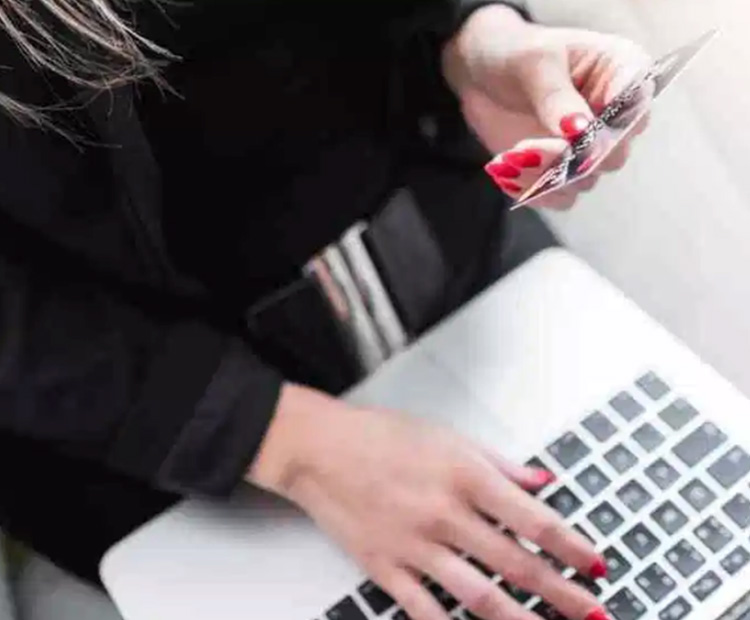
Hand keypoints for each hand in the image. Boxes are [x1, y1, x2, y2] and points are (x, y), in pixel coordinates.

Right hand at [250, 384, 609, 619]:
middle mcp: (445, 514)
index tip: (597, 564)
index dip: (572, 546)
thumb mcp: (447, 435)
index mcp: (464, 476)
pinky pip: (426, 610)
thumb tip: (541, 479)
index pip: (534, 520)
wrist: (318, 448)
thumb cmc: (378, 434)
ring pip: (480, 596)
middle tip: (595, 611)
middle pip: (516, 564)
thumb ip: (499, 462)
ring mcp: (415, 546)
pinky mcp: (386, 568)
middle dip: (563, 593)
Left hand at [442, 6, 652, 208]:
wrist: (482, 75)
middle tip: (526, 148)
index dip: (610, 126)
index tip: (574, 130)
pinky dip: (533, 190)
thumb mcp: (533, 62)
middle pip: (614, 154)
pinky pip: (560, 197)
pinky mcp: (564, 172)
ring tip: (509, 156)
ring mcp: (590, 147)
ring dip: (544, 175)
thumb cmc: (515, 53)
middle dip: (569, 158)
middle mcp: (614, 115)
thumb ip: (557, 96)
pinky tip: (506, 169)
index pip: (637, 105)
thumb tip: (581, 132)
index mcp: (622, 72)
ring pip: (584, 180)